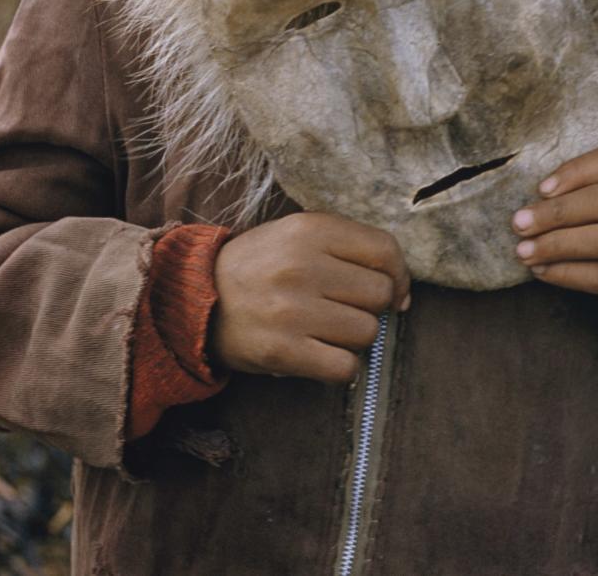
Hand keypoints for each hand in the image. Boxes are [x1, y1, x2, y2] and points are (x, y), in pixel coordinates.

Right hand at [211, 212, 409, 381]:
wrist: (194, 298)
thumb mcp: (298, 235)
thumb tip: (402, 294)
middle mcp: (303, 266)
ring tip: (326, 330)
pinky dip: (341, 367)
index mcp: (311, 229)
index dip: (399, 275)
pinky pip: (343, 367)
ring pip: (366, 332)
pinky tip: (322, 355)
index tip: (394, 291)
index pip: (385, 251)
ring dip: (354, 337)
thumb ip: (349, 249)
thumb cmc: (260, 266)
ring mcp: (291, 309)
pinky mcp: (281, 350)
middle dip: (371, 307)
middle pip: (379, 295)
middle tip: (344, 308)